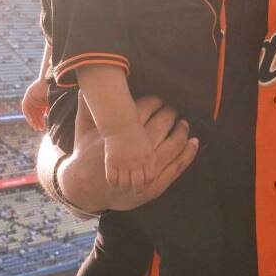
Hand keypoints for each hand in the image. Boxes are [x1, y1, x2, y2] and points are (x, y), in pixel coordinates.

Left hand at [21, 79, 48, 130]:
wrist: (49, 81)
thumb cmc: (53, 91)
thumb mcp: (51, 103)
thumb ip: (49, 109)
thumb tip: (49, 117)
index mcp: (42, 103)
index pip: (40, 115)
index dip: (41, 122)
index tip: (43, 128)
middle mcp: (36, 102)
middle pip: (35, 115)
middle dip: (37, 122)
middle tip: (39, 129)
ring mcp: (31, 100)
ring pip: (30, 113)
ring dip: (32, 120)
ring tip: (35, 127)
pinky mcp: (27, 97)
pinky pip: (25, 108)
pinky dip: (28, 115)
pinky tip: (31, 121)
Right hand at [51, 94, 197, 211]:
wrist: (84, 190)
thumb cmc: (84, 156)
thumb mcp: (82, 131)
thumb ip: (86, 107)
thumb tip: (84, 85)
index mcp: (118, 136)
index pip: (143, 111)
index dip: (154, 102)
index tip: (159, 99)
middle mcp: (133, 154)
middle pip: (160, 125)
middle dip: (169, 113)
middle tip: (173, 109)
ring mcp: (144, 171)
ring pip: (172, 145)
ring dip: (181, 131)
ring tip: (184, 124)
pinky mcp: (153, 185)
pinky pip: (176, 166)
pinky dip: (187, 153)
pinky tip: (193, 142)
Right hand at [102, 123, 156, 191]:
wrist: (122, 123)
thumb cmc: (135, 133)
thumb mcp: (148, 145)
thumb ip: (151, 159)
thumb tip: (153, 170)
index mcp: (148, 158)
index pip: (150, 178)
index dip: (147, 183)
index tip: (144, 184)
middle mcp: (136, 163)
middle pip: (138, 184)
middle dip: (137, 189)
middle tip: (134, 190)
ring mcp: (123, 163)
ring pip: (124, 184)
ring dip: (124, 187)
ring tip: (123, 187)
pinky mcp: (111, 161)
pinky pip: (111, 178)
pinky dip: (113, 183)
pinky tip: (114, 182)